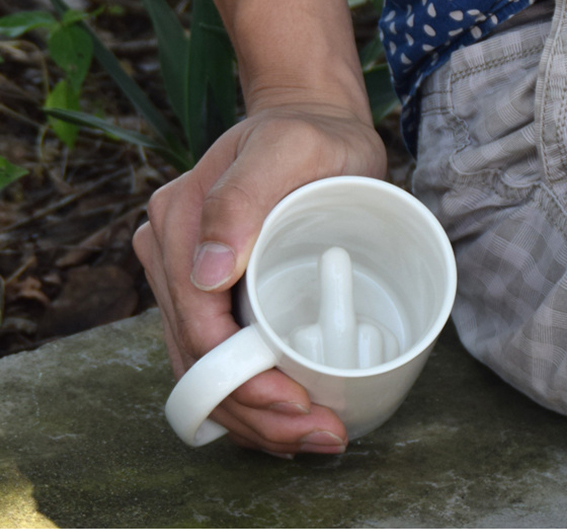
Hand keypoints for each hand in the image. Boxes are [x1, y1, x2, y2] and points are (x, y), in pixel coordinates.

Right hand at [133, 102, 386, 456]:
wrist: (311, 125)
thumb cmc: (311, 137)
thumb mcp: (290, 150)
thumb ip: (243, 200)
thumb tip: (206, 275)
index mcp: (181, 223)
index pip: (198, 326)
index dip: (241, 379)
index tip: (297, 404)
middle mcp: (172, 255)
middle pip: (196, 359)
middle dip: (253, 411)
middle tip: (319, 437)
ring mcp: (187, 276)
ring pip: (201, 369)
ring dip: (250, 416)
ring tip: (309, 438)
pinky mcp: (211, 292)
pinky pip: (214, 356)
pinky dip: (245, 396)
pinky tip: (281, 419)